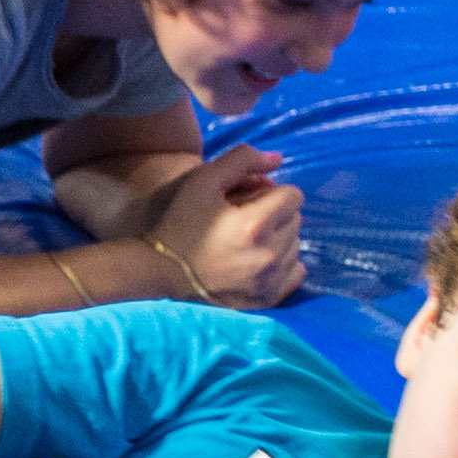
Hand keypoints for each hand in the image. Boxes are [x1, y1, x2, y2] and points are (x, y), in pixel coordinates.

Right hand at [144, 145, 308, 306]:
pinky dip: (283, 263)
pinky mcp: (269, 298)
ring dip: (279, 237)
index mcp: (255, 224)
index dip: (273, 192)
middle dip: (276, 214)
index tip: (251, 200)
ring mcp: (270, 280)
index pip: (294, 196)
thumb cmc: (182, 221)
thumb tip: (278, 159)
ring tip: (249, 241)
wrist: (160, 270)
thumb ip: (243, 158)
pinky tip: (259, 260)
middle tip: (245, 219)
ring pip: (296, 244)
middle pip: (296, 219)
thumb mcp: (203, 180)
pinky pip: (297, 271)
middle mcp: (269, 254)